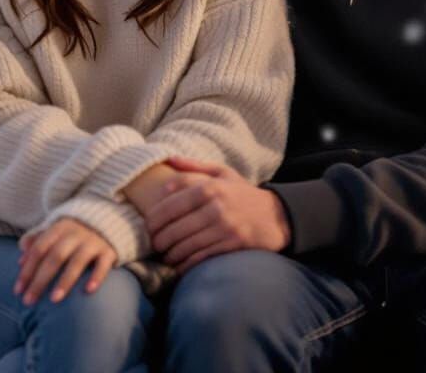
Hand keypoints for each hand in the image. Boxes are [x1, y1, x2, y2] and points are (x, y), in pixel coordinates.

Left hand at [14, 218, 117, 304]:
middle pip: (55, 257)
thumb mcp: (56, 230)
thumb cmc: (76, 231)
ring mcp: (93, 241)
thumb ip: (37, 241)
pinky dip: (96, 276)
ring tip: (54, 300)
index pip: (39, 248)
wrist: (110, 217)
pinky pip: (103, 263)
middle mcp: (76, 233)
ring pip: (77, 261)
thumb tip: (20, 260)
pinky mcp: (109, 249)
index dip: (27, 269)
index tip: (18, 291)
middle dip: (40, 280)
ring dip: (65, 280)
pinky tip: (88, 291)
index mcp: (59, 228)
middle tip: (29, 301)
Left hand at [145, 157, 291, 273]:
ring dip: (169, 254)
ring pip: (185, 244)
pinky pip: (200, 258)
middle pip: (174, 225)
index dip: (154, 215)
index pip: (170, 201)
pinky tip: (179, 266)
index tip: (148, 224)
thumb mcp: (223, 173)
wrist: (278, 216)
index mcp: (210, 186)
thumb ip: (194, 167)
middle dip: (158, 238)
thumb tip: (168, 159)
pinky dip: (185, 265)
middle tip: (154, 243)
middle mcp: (216, 206)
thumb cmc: (244, 194)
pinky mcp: (231, 245)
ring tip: (164, 255)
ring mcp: (224, 227)